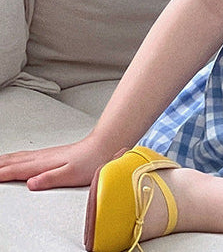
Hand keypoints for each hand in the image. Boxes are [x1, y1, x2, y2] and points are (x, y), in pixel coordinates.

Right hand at [0, 136, 118, 190]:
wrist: (105, 146)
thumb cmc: (91, 160)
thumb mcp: (71, 174)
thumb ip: (50, 179)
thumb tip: (31, 183)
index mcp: (44, 163)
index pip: (16, 170)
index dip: (1, 174)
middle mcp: (43, 157)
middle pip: (14, 162)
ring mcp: (47, 154)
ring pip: (20, 157)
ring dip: (5, 161)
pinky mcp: (52, 154)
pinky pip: (27, 156)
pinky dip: (15, 158)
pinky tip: (17, 159)